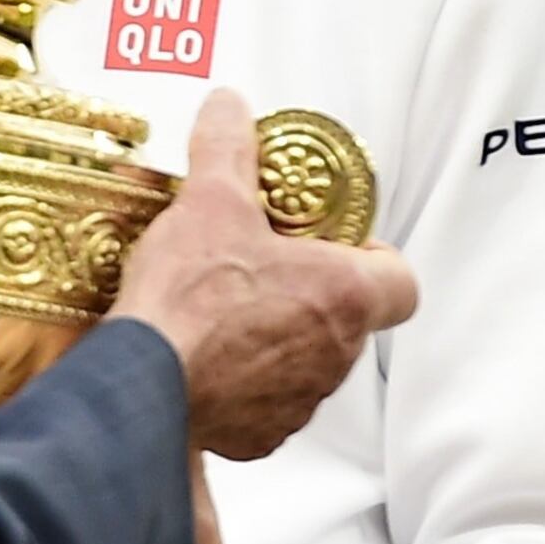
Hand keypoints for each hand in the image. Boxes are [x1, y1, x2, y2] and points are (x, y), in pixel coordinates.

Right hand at [112, 93, 418, 461]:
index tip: (337, 243)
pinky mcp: (262, 435)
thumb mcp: (209, 201)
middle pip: (349, 319)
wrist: (142, 382)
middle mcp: (334, 354)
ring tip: (226, 309)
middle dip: (313, 293)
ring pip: (309, 363)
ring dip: (279, 337)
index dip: (375, 259)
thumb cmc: (187, 299)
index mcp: (343, 294)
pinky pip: (268, 404)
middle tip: (266, 265)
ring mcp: (301, 400)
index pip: (402, 281)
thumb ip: (228, 147)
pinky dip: (244, 382)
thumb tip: (229, 108)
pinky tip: (204, 356)